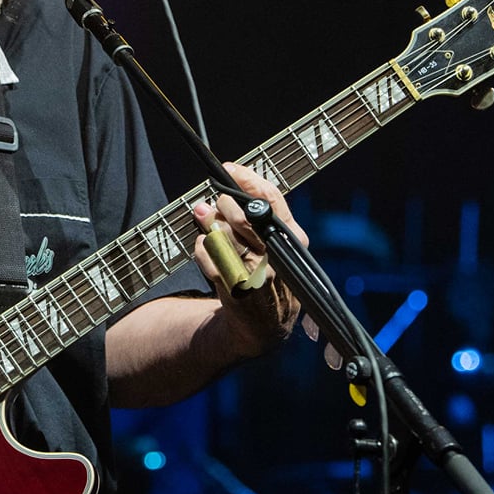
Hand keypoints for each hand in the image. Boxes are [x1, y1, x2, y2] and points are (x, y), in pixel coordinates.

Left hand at [189, 161, 337, 367]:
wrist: (265, 325)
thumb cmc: (268, 274)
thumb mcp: (274, 246)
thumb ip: (254, 219)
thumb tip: (221, 191)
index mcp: (292, 239)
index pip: (271, 200)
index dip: (248, 179)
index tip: (229, 168)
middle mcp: (277, 255)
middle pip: (243, 216)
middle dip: (223, 206)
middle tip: (213, 205)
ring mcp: (256, 273)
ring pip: (222, 235)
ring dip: (209, 226)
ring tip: (206, 223)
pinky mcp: (235, 288)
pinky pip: (208, 255)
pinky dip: (201, 249)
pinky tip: (206, 249)